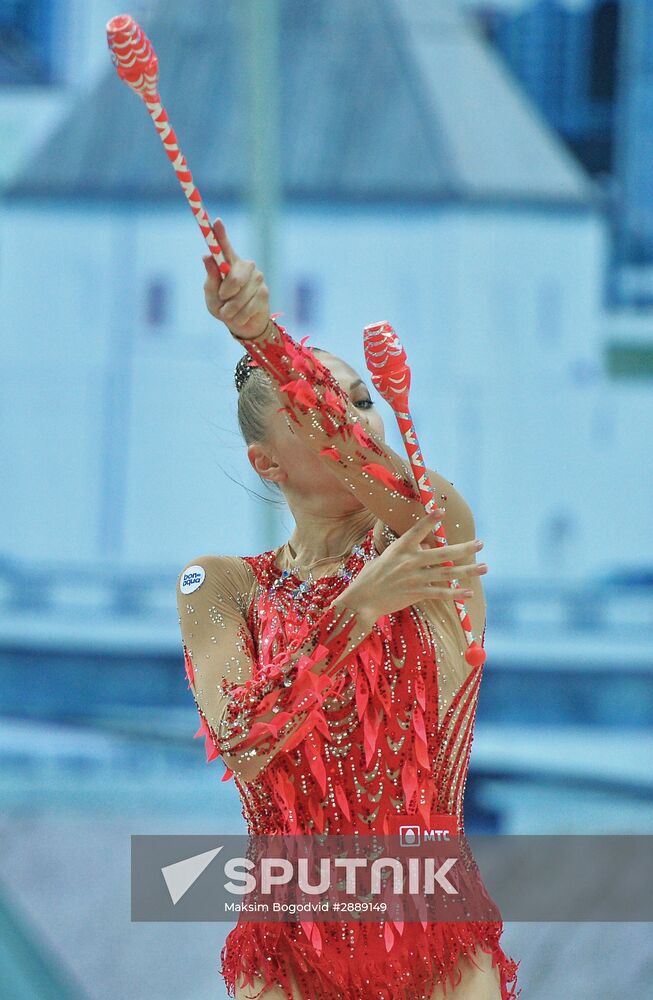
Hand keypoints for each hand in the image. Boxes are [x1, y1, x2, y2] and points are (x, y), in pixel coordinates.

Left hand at [202, 218, 270, 339]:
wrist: (242, 326)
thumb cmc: (223, 307)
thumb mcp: (211, 296)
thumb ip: (210, 279)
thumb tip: (206, 256)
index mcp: (229, 263)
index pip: (224, 246)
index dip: (220, 234)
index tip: (216, 221)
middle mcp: (245, 266)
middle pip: (235, 277)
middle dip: (226, 293)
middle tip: (222, 300)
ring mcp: (257, 278)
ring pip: (240, 296)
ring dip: (230, 310)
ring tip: (229, 313)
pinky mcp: (264, 292)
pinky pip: (248, 307)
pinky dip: (239, 316)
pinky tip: (240, 317)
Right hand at [342, 510, 486, 620]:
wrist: (362, 601)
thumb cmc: (370, 578)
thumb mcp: (386, 558)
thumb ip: (408, 552)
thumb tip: (428, 548)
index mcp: (400, 548)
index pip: (417, 530)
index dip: (430, 520)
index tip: (442, 511)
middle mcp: (410, 561)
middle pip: (443, 553)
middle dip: (464, 548)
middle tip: (480, 543)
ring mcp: (415, 578)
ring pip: (448, 573)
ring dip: (468, 570)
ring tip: (484, 567)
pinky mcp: (417, 594)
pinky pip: (441, 593)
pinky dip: (456, 594)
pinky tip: (469, 592)